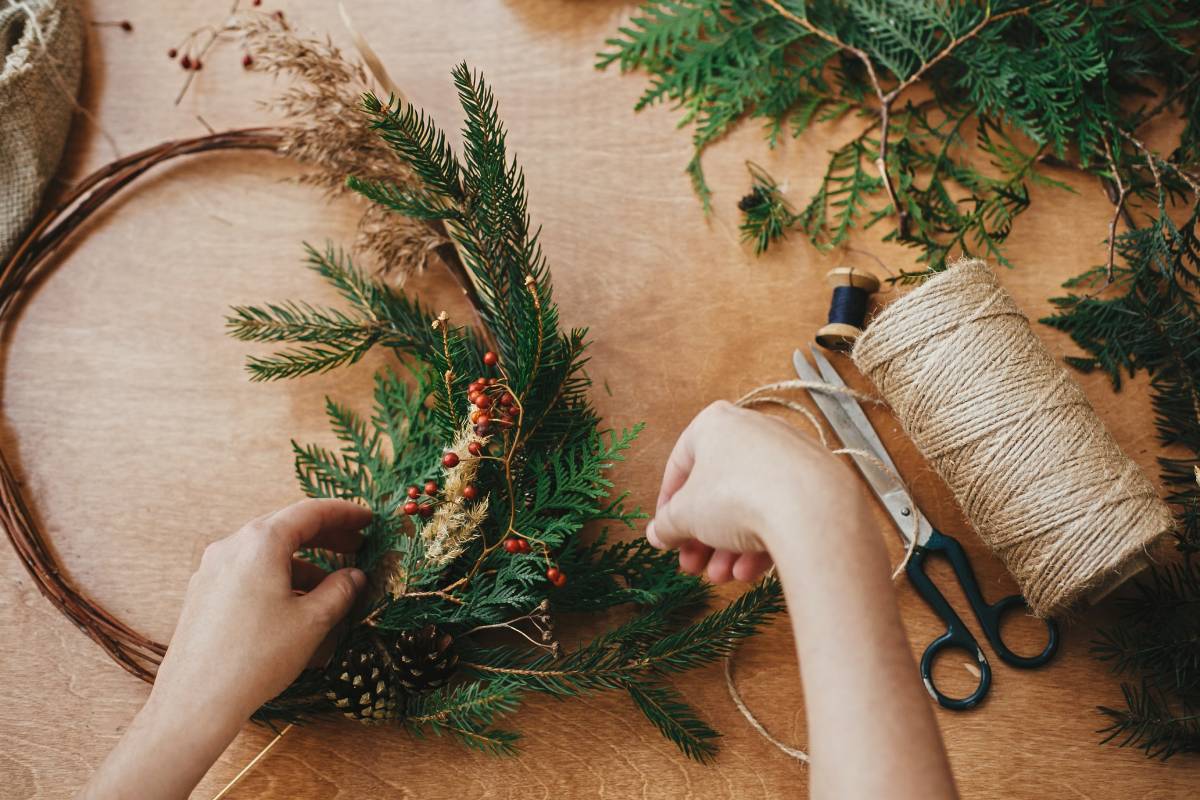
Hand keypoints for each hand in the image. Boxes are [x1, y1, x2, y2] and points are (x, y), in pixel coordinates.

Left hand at [150, 498, 371, 724]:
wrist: (196, 701)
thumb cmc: (258, 657)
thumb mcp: (312, 621)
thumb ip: (340, 590)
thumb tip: (355, 577)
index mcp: (260, 542)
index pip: (310, 512)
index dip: (344, 513)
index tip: (368, 519)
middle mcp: (231, 546)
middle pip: (286, 527)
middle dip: (325, 536)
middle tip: (356, 546)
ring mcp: (212, 569)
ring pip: (267, 553)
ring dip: (302, 562)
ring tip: (331, 586)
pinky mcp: (203, 593)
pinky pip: (249, 572)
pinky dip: (278, 577)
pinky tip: (295, 604)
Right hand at [646, 401, 865, 582]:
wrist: (809, 508)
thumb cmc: (734, 497)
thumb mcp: (686, 515)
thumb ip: (667, 524)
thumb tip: (657, 534)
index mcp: (715, 423)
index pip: (680, 465)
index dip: (668, 505)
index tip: (666, 534)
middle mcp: (753, 429)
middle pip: (717, 489)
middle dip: (702, 535)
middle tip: (693, 566)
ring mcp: (789, 453)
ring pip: (749, 503)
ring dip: (729, 546)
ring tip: (721, 577)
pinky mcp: (817, 479)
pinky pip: (780, 509)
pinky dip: (762, 539)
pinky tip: (749, 572)